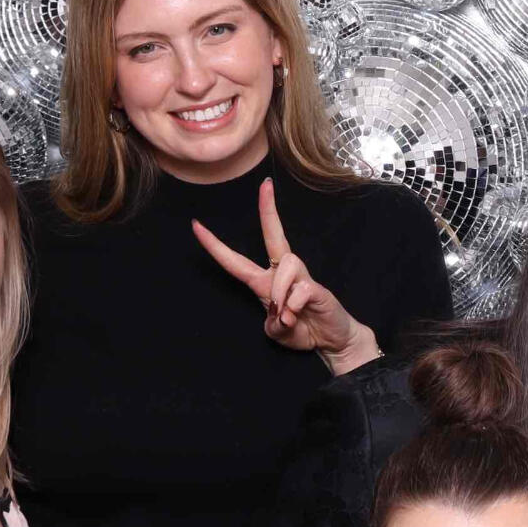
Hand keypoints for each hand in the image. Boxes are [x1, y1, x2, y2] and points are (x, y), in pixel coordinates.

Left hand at [193, 178, 381, 373]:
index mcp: (264, 282)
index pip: (235, 261)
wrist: (331, 341)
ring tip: (286, 316)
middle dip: (268, 210)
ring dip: (280, 293)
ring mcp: (301, 278)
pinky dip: (294, 307)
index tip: (196, 225)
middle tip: (265, 185)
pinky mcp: (317, 287)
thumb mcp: (276, 332)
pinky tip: (297, 316)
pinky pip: (300, 288)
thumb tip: (281, 311)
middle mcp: (281, 273)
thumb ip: (272, 323)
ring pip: (285, 266)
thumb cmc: (302, 330)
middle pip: (273, 236)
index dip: (214, 245)